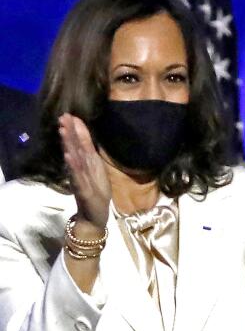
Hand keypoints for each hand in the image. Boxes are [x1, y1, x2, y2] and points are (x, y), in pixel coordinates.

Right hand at [58, 113, 110, 228]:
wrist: (94, 216)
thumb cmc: (96, 191)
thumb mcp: (96, 169)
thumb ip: (90, 153)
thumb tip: (86, 136)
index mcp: (86, 163)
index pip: (80, 143)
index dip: (76, 129)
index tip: (70, 114)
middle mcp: (80, 168)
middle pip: (74, 147)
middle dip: (69, 132)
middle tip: (62, 117)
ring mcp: (80, 178)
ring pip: (73, 159)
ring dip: (68, 144)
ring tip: (64, 131)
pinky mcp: (82, 189)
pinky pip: (76, 176)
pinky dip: (72, 166)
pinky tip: (68, 156)